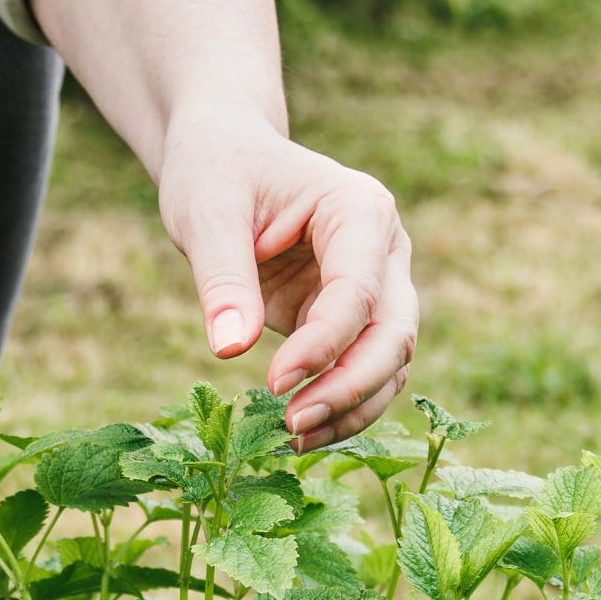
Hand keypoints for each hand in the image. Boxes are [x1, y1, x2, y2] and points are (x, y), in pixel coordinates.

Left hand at [157, 108, 418, 452]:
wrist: (228, 159)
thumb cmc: (218, 172)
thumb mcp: (206, 213)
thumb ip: (222, 278)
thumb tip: (229, 349)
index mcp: (360, 210)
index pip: (358, 292)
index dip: (322, 345)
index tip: (272, 381)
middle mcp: (385, 250)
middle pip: (394, 334)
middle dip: (349, 387)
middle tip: (292, 425)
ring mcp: (380, 287)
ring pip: (392, 363)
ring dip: (351, 409)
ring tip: (292, 439)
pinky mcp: (358, 320)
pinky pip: (367, 374)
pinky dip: (342, 409)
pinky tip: (300, 434)